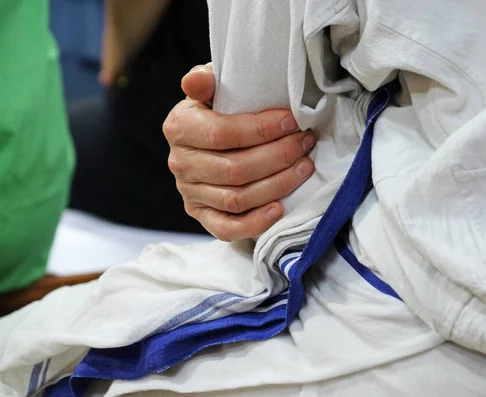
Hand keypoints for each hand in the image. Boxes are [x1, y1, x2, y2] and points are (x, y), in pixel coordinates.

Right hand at [163, 64, 315, 240]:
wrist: (205, 140)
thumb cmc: (217, 110)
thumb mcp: (212, 89)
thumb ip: (206, 80)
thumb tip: (197, 80)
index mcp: (180, 128)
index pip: (223, 133)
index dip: (262, 129)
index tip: (292, 121)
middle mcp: (181, 164)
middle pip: (235, 169)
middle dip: (278, 156)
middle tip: (305, 143)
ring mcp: (190, 194)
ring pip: (238, 198)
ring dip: (277, 184)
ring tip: (305, 167)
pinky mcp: (202, 216)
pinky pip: (227, 228)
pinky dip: (255, 223)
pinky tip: (280, 208)